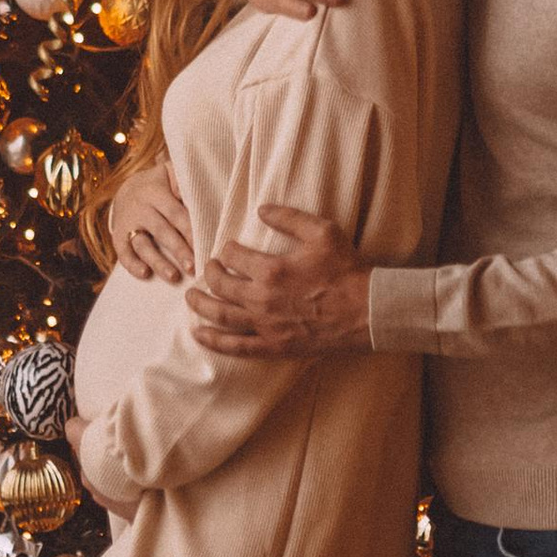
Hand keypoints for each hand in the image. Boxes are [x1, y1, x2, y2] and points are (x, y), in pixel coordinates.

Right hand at [109, 154, 194, 282]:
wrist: (127, 188)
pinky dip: (132, 264)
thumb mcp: (170, 174)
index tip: (204, 247)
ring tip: (174, 277)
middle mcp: (140, 207)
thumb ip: (184, 181)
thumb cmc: (160, 185)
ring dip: (158, 262)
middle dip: (178, 250)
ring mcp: (127, 222)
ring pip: (142, 244)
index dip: (190, 231)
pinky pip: (122, 252)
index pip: (176, 213)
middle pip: (161, 231)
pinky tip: (145, 274)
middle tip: (193, 268)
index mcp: (155, 192)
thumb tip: (201, 195)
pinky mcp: (118, 236)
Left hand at [187, 208, 370, 357]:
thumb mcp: (322, 232)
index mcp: (272, 270)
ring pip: (220, 316)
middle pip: (220, 285)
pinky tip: (198, 334)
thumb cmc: (347, 270)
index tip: (229, 249)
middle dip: (210, 273)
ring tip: (190, 297)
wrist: (367, 311)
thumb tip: (261, 209)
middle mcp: (262, 299)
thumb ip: (289, 218)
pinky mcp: (273, 346)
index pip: (233, 256)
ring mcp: (265, 326)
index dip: (227, 250)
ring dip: (200, 305)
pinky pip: (236, 348)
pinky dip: (213, 342)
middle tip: (209, 268)